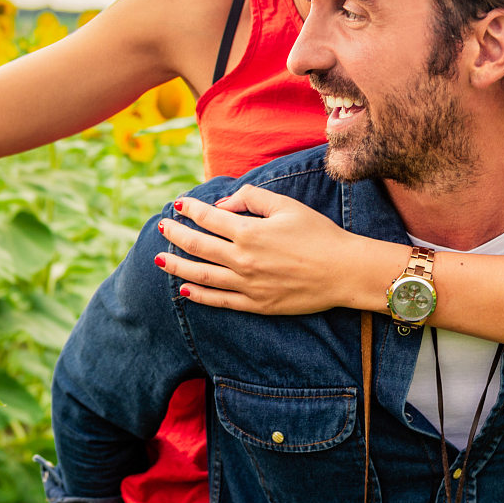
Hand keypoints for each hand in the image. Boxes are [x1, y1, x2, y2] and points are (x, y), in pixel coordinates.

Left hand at [153, 185, 380, 314]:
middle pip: (198, 246)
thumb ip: (251, 198)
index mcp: (250, 231)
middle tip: (162, 227)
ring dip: (177, 266)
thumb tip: (222, 205)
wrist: (343, 271)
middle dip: (176, 235)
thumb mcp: (286, 205)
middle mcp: (243, 259)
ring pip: (201, 275)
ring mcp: (247, 285)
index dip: (190, 209)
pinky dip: (199, 295)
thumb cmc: (318, 234)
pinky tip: (184, 289)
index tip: (179, 204)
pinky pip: (219, 301)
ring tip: (160, 259)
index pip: (208, 218)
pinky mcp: (256, 304)